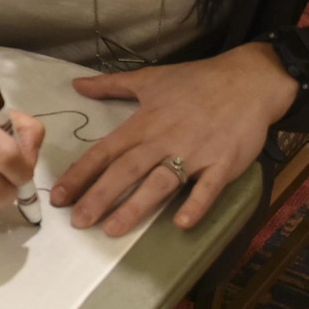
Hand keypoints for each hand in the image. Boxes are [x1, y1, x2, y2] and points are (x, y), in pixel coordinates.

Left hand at [51, 43, 298, 236]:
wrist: (249, 80)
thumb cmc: (197, 81)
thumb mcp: (150, 78)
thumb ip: (111, 85)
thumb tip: (76, 84)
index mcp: (144, 122)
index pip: (105, 151)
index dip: (80, 174)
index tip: (59, 196)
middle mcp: (164, 139)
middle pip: (126, 171)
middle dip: (100, 196)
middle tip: (78, 221)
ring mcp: (195, 153)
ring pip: (160, 182)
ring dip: (136, 206)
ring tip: (113, 229)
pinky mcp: (223, 163)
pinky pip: (208, 188)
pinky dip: (196, 205)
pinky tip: (181, 224)